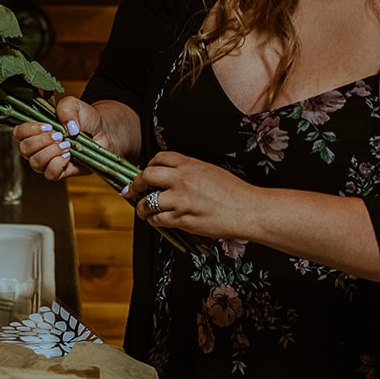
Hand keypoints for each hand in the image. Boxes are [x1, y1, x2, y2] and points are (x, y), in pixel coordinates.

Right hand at [12, 96, 108, 182]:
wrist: (104, 132)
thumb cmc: (86, 119)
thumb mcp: (75, 105)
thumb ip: (66, 108)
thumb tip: (65, 127)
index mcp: (36, 130)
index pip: (18, 133)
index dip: (28, 130)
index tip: (46, 126)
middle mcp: (39, 147)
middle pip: (24, 149)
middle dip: (42, 141)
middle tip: (59, 135)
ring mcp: (48, 161)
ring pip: (35, 163)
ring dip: (50, 152)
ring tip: (66, 144)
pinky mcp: (60, 172)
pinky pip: (49, 174)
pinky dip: (57, 164)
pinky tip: (68, 156)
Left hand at [122, 152, 256, 239]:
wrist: (248, 210)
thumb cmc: (234, 192)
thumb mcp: (210, 171)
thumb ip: (190, 171)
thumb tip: (171, 176)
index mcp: (190, 164)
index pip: (159, 158)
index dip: (149, 165)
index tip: (145, 172)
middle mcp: (181, 179)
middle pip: (146, 176)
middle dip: (135, 184)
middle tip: (131, 190)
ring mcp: (180, 200)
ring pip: (147, 202)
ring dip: (141, 208)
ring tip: (142, 210)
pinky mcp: (182, 219)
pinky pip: (158, 219)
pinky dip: (154, 221)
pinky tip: (156, 221)